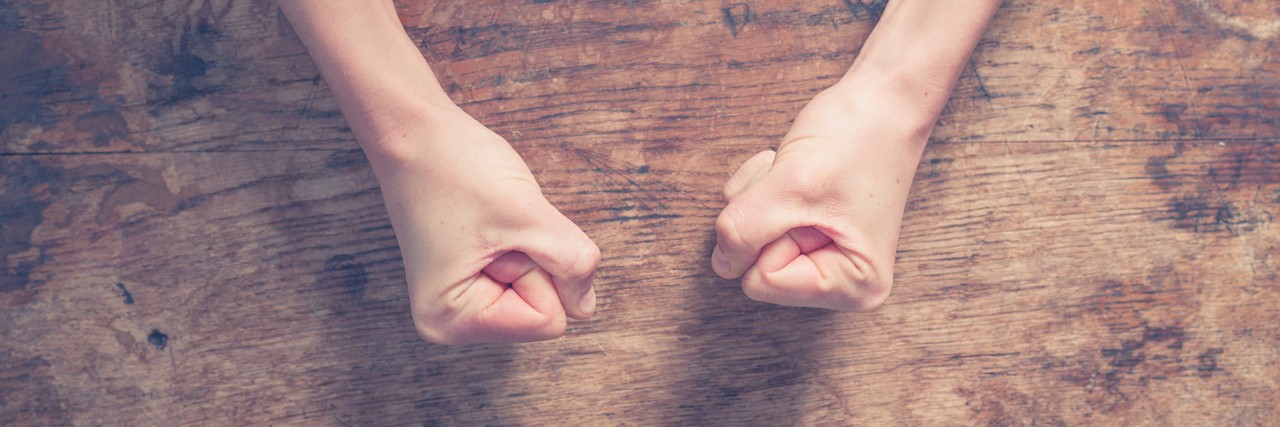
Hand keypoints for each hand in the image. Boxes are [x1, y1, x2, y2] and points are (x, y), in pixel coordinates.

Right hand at [367, 106, 600, 344]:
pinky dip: (522, 246)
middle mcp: (450, 323)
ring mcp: (458, 304)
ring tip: (490, 224)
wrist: (414, 132)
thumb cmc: (455, 167)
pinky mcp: (470, 282)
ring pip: (538, 294)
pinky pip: (525, 277)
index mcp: (452, 320)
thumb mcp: (528, 214)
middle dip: (534, 262)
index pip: (549, 322)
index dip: (541, 271)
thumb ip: (572, 263)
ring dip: (529, 252)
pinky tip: (490, 226)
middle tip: (494, 226)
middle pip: (542, 313)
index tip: (500, 235)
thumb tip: (586, 306)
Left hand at [711, 85, 930, 310]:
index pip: (761, 282)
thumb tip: (722, 263)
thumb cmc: (856, 138)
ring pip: (749, 240)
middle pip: (754, 265)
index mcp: (852, 287)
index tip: (803, 201)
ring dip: (761, 196)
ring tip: (801, 174)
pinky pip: (752, 220)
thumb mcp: (791, 186)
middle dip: (763, 215)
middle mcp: (841, 282)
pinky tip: (795, 169)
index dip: (766, 235)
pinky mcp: (807, 231)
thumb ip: (745, 230)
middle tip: (799, 184)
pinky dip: (762, 187)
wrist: (882, 100)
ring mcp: (823, 255)